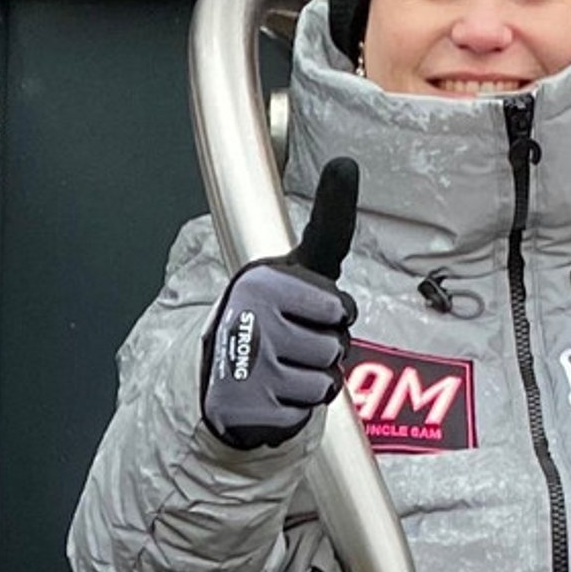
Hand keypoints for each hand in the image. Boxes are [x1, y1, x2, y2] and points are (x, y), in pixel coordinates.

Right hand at [200, 157, 359, 449]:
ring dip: (313, 378)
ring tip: (284, 365)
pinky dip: (296, 405)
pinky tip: (273, 390)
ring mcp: (248, 362)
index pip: (340, 307)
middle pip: (339, 346)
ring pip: (325, 380)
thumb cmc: (276, 311)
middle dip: (328, 348)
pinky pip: (305, 410)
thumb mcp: (302, 264)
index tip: (313, 310)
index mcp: (266, 279)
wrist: (224, 369)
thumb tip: (345, 162)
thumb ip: (330, 221)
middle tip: (296, 341)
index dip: (336, 313)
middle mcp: (253, 316)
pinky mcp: (247, 404)